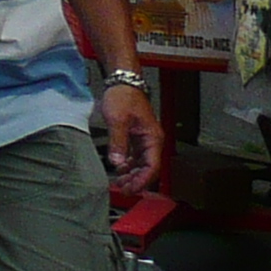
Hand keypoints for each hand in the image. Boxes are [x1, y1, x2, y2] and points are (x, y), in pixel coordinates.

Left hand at [100, 81, 165, 195]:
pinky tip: (119, 168)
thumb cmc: (124, 96)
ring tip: (119, 182)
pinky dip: (128, 164)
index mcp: (153, 138)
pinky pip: (135, 155)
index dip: (142, 180)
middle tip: (122, 189)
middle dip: (136, 180)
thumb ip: (118, 142)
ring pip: (141, 163)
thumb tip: (117, 163)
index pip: (152, 167)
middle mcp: (151, 140)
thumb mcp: (118, 120)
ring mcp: (144, 138)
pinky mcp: (136, 135)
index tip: (131, 189)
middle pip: (148, 167)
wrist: (122, 81)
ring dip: (131, 173)